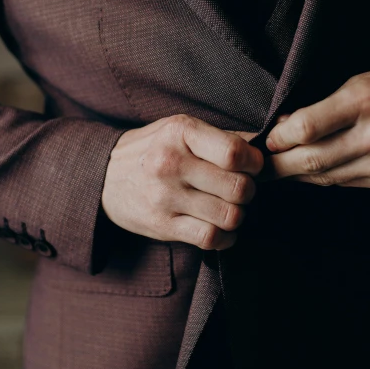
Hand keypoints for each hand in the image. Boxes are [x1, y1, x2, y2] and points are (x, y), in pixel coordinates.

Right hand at [102, 114, 263, 249]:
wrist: (104, 177)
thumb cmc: (154, 149)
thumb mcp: (181, 130)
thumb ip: (222, 137)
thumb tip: (265, 143)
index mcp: (180, 132)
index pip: (235, 153)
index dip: (255, 163)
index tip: (252, 166)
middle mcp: (171, 163)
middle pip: (238, 187)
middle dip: (249, 191)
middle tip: (241, 189)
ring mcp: (165, 197)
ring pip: (229, 215)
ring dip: (238, 215)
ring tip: (230, 207)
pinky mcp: (162, 225)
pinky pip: (211, 238)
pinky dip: (226, 237)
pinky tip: (221, 227)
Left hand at [260, 57, 369, 189]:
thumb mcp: (367, 78)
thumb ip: (327, 105)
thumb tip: (287, 126)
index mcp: (367, 99)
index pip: (307, 126)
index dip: (278, 137)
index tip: (266, 138)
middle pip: (311, 159)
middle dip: (278, 165)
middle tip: (258, 165)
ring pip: (324, 176)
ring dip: (297, 173)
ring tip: (279, 167)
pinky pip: (344, 182)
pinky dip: (323, 176)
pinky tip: (312, 169)